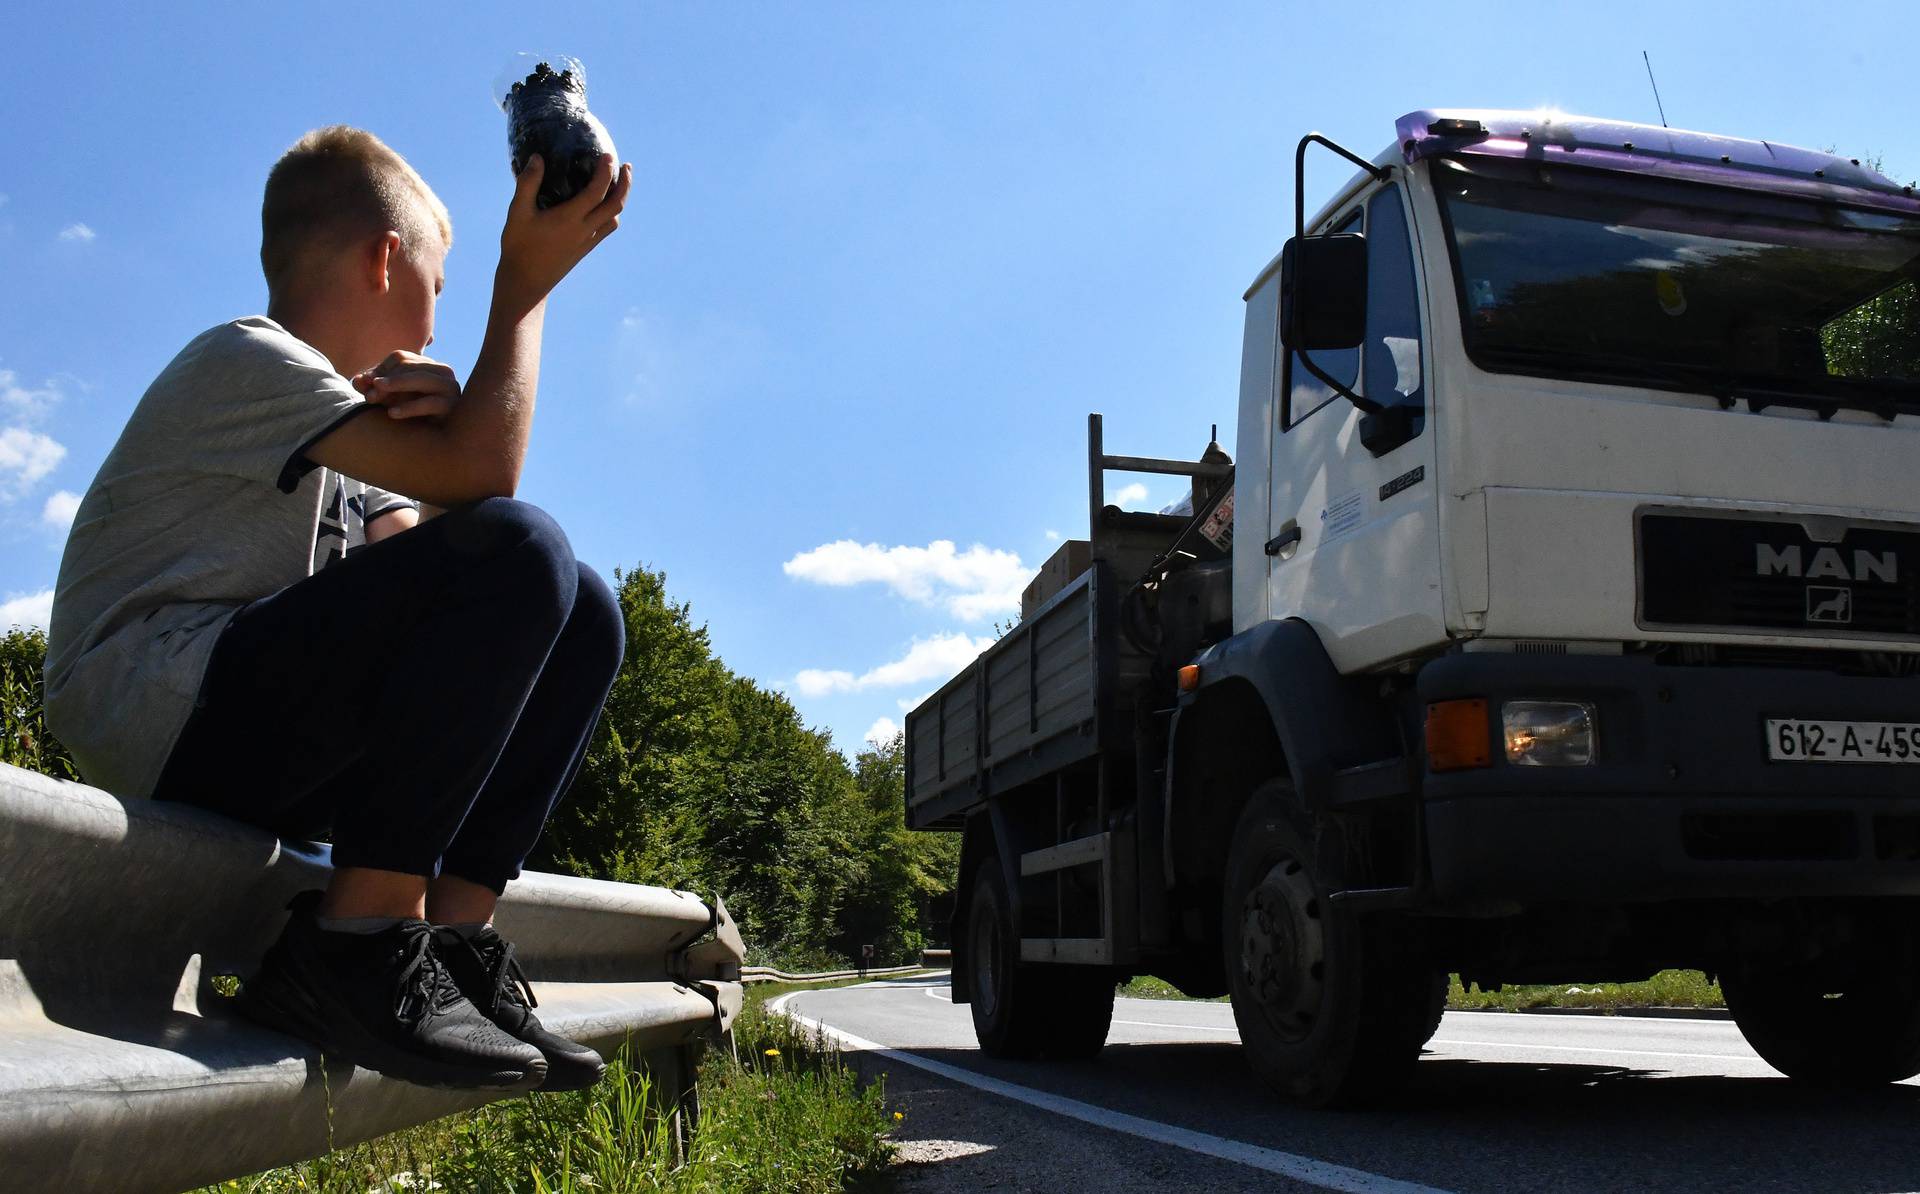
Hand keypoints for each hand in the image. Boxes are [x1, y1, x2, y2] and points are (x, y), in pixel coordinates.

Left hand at [353, 351, 461, 419]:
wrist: (435, 444)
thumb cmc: (410, 418)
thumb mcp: (387, 401)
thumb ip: (371, 389)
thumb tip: (358, 380)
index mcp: (427, 365)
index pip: (400, 357)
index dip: (379, 370)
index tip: (364, 385)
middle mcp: (442, 371)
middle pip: (408, 366)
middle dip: (385, 381)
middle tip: (368, 397)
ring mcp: (450, 387)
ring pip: (421, 379)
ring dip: (396, 385)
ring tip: (374, 397)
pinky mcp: (454, 407)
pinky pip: (430, 403)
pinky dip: (409, 408)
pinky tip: (391, 414)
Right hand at [496, 152, 631, 314]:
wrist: (526, 282)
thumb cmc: (518, 246)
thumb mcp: (517, 212)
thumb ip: (527, 184)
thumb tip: (537, 157)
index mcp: (570, 219)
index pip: (597, 191)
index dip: (605, 172)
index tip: (608, 155)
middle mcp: (584, 230)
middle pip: (616, 205)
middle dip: (625, 184)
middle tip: (626, 165)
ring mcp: (587, 241)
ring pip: (615, 218)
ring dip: (621, 199)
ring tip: (618, 182)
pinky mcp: (585, 249)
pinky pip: (607, 228)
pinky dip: (612, 213)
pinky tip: (604, 206)